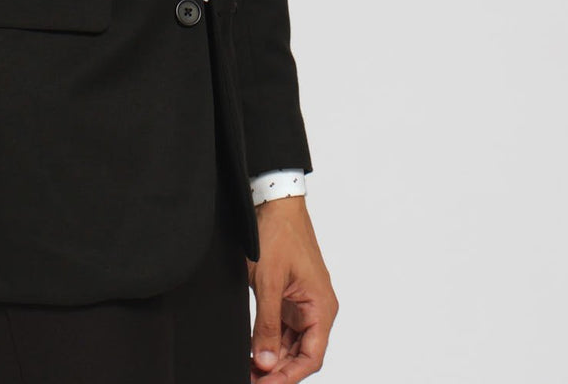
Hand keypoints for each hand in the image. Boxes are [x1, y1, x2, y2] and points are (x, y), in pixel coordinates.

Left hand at [247, 196, 337, 382]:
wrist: (274, 201)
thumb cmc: (279, 233)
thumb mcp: (268, 281)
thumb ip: (266, 324)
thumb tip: (265, 361)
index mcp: (321, 307)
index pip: (311, 357)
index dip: (289, 377)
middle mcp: (315, 309)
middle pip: (300, 355)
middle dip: (276, 371)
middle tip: (249, 381)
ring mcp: (301, 304)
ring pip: (289, 345)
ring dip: (270, 359)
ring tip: (246, 371)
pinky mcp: (287, 298)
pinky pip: (280, 329)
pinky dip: (266, 342)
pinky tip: (249, 353)